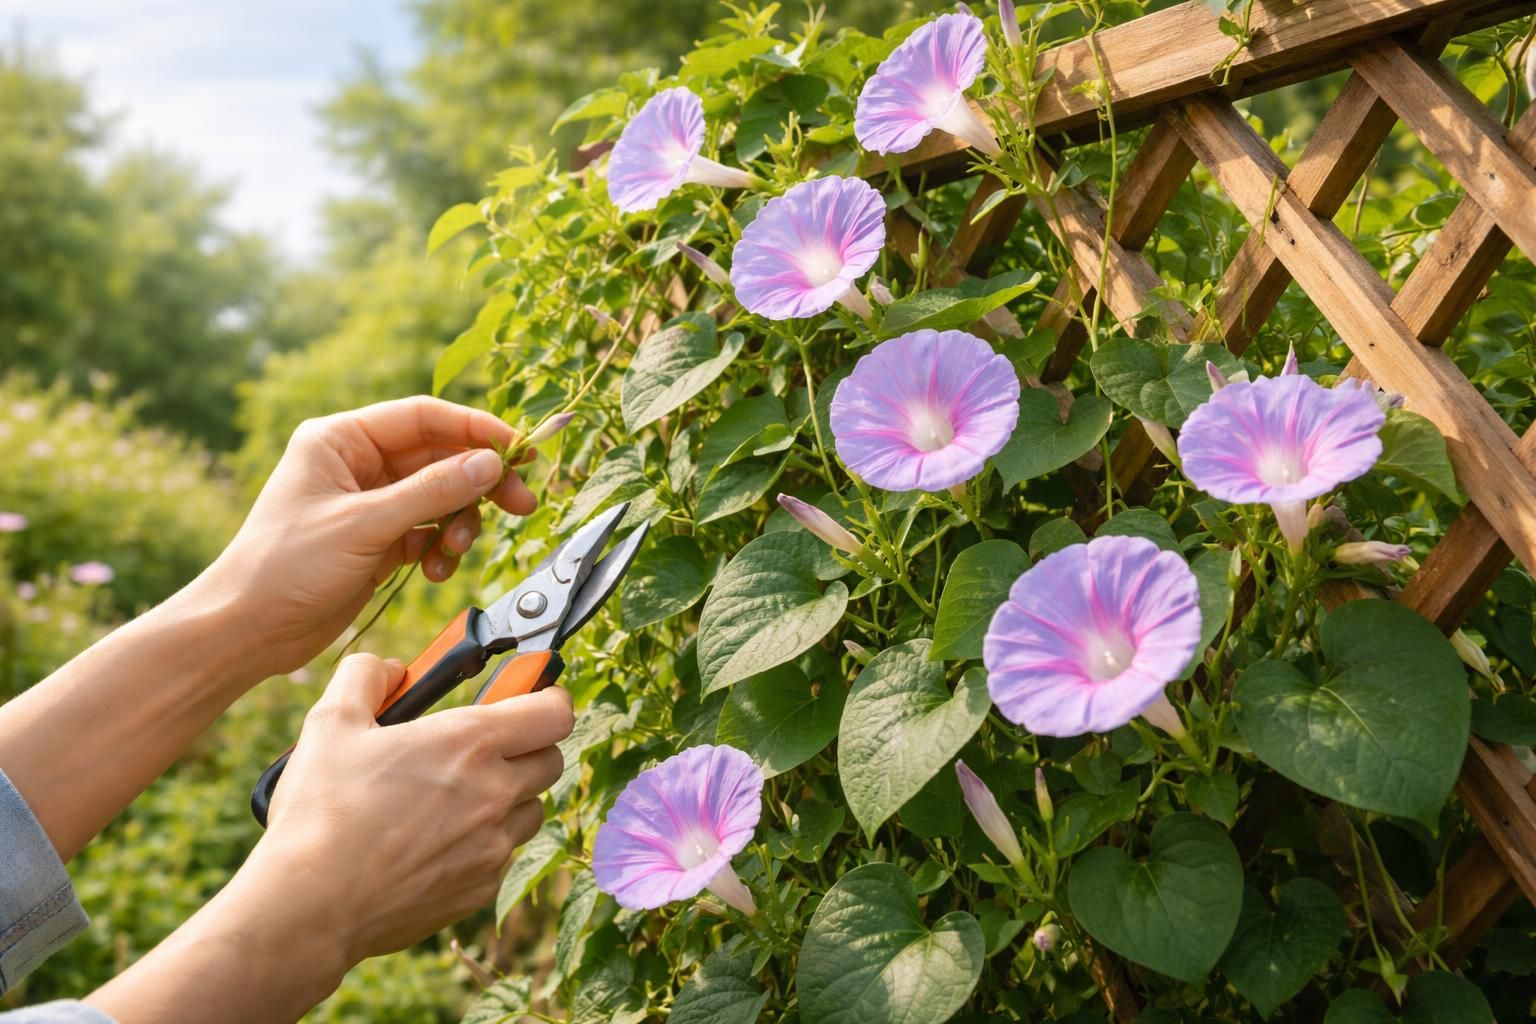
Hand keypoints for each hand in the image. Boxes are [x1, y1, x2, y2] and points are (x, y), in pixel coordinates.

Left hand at [201, 396, 536, 676]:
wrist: (248, 630)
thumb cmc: (285, 567)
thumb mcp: (365, 525)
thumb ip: (432, 492)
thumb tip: (490, 464)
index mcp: (341, 440)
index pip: (423, 418)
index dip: (475, 430)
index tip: (518, 449)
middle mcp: (357, 464)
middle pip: (440, 458)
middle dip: (479, 483)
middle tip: (520, 503)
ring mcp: (370, 503)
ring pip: (441, 497)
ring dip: (460, 523)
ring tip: (455, 550)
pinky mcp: (378, 540)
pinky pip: (429, 531)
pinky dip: (442, 549)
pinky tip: (434, 570)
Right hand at [260, 654, 572, 960]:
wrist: (310, 905)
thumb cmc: (320, 810)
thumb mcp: (331, 721)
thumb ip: (366, 677)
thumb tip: (390, 669)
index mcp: (470, 743)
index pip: (555, 712)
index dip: (548, 698)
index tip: (529, 697)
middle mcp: (495, 794)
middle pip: (550, 760)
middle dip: (528, 746)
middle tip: (484, 747)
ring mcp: (492, 846)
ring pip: (530, 811)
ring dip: (509, 798)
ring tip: (456, 797)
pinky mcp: (480, 889)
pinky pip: (500, 856)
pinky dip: (481, 844)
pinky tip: (434, 843)